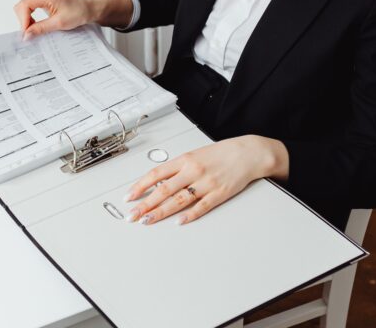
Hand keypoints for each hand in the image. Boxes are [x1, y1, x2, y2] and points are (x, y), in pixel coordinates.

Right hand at [14, 0, 132, 38]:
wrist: (88, 9)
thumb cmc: (78, 12)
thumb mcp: (59, 23)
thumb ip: (40, 28)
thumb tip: (26, 35)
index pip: (24, 7)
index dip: (23, 22)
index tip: (26, 35)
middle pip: (21, 7)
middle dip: (23, 21)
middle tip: (29, 35)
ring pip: (23, 8)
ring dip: (26, 20)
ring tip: (34, 31)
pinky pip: (29, 8)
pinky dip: (30, 18)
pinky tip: (36, 25)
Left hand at [122, 135, 288, 224]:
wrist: (247, 153)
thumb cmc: (220, 154)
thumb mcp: (194, 155)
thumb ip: (176, 169)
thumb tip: (156, 182)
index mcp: (184, 160)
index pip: (156, 174)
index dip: (140, 186)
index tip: (128, 197)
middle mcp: (193, 171)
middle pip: (164, 190)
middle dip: (145, 204)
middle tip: (132, 215)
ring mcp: (206, 183)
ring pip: (179, 200)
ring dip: (161, 212)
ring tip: (148, 221)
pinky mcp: (220, 193)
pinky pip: (202, 206)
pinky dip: (189, 215)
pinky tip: (178, 221)